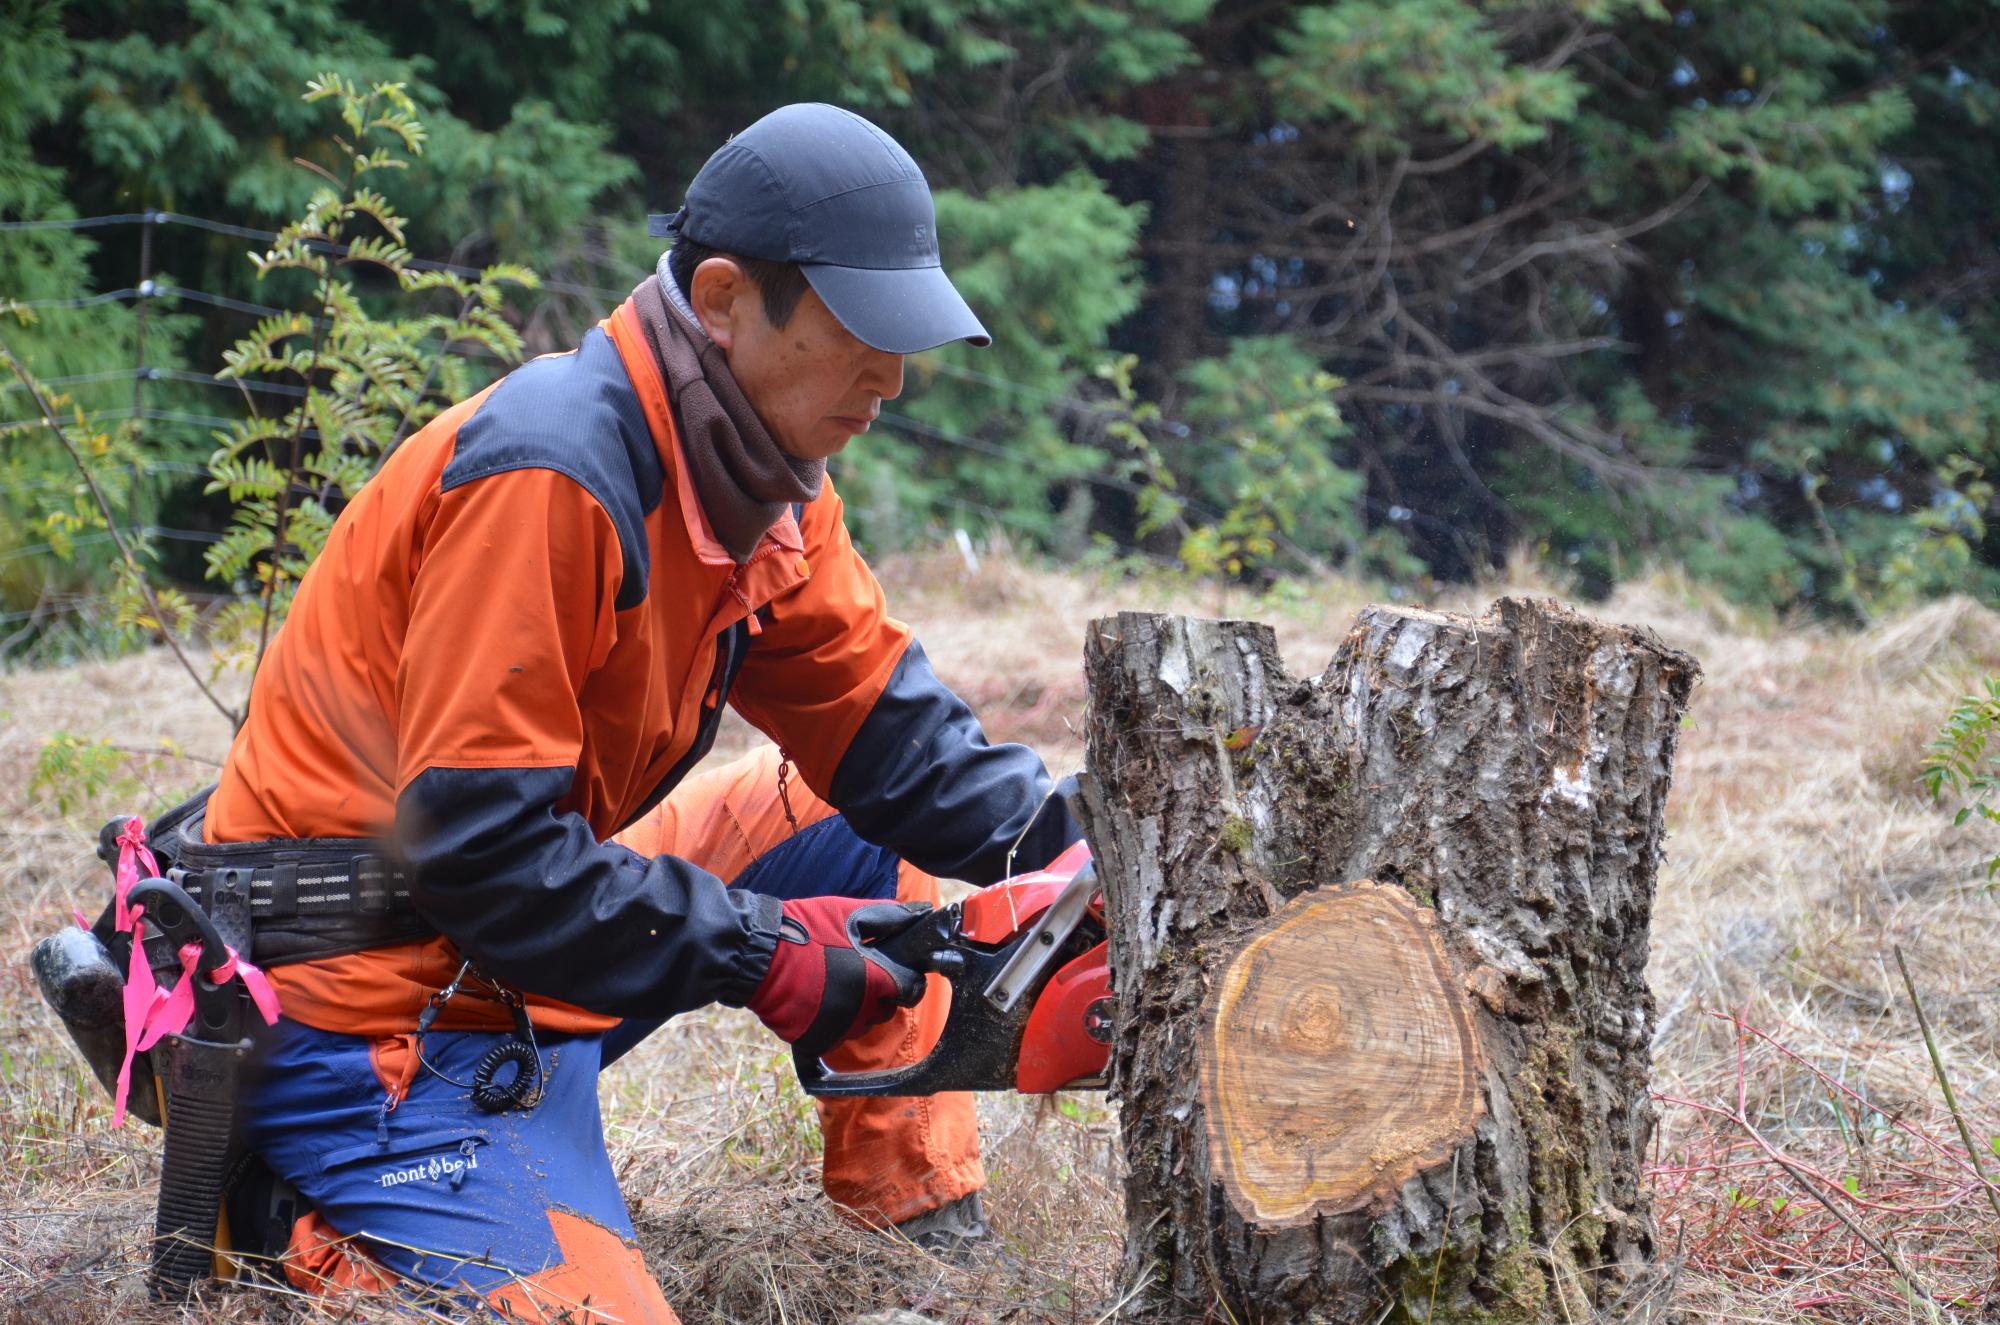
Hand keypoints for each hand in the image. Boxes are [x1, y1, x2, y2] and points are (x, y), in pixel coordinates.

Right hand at [748, 896, 928, 1056]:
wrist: (756, 955)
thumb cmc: (805, 930)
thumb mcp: (849, 914)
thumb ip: (889, 917)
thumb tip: (920, 914)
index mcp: (875, 980)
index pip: (912, 991)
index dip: (907, 980)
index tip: (895, 973)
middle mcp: (861, 1010)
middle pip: (886, 1010)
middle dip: (879, 995)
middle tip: (856, 973)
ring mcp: (838, 1029)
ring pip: (861, 1025)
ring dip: (856, 1010)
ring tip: (832, 984)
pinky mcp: (816, 1042)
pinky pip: (835, 1036)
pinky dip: (830, 1022)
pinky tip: (816, 1000)